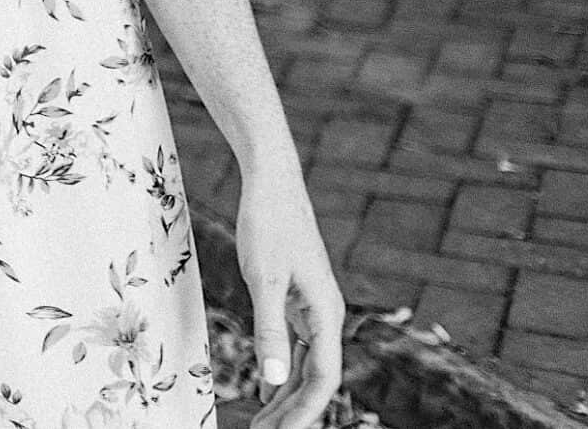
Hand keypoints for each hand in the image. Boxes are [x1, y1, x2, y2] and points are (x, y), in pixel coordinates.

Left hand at [237, 163, 344, 428]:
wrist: (271, 183)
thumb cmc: (269, 224)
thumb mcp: (263, 278)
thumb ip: (270, 329)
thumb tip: (275, 379)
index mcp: (325, 314)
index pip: (322, 379)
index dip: (305, 412)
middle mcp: (324, 315)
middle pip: (314, 378)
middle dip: (292, 411)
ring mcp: (311, 307)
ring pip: (303, 364)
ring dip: (284, 395)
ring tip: (262, 422)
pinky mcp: (295, 298)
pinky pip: (293, 346)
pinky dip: (280, 370)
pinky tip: (265, 388)